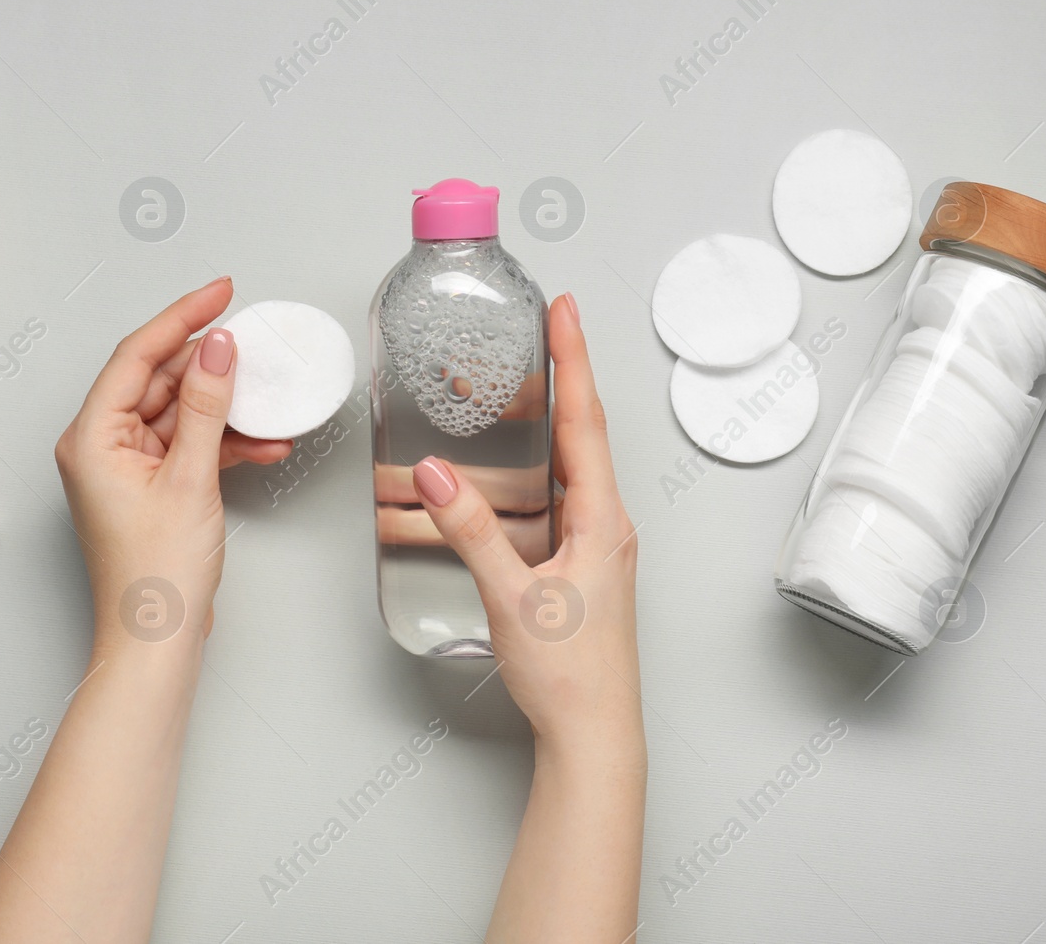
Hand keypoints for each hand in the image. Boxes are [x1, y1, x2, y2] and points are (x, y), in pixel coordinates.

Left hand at [53, 277, 291, 650]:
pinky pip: (187, 445)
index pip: (137, 356)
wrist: (157, 640)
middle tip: (252, 341)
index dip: (181, 318)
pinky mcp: (149, 487)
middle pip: (156, 379)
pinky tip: (262, 442)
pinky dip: (223, 441)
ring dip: (224, 407)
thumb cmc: (155, 577)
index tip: (219, 294)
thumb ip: (205, 407)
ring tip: (266, 397)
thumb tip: (217, 350)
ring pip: (178, 412)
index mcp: (91, 437)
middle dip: (208, 363)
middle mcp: (100, 446)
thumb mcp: (190, 478)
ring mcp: (125, 468)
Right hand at [412, 294, 640, 757]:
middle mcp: (608, 524)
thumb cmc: (570, 676)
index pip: (587, 421)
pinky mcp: (582, 563)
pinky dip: (542, 463)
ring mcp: (597, 543)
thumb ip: (472, 532)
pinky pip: (563, 495)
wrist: (595, 735)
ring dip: (553, 416)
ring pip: (575, 463)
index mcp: (602, 521)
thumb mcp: (512, 598)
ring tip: (529, 378)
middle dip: (566, 373)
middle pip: (586, 430)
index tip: (566, 311)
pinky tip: (518, 464)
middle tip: (547, 325)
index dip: (574, 360)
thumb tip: (437, 473)